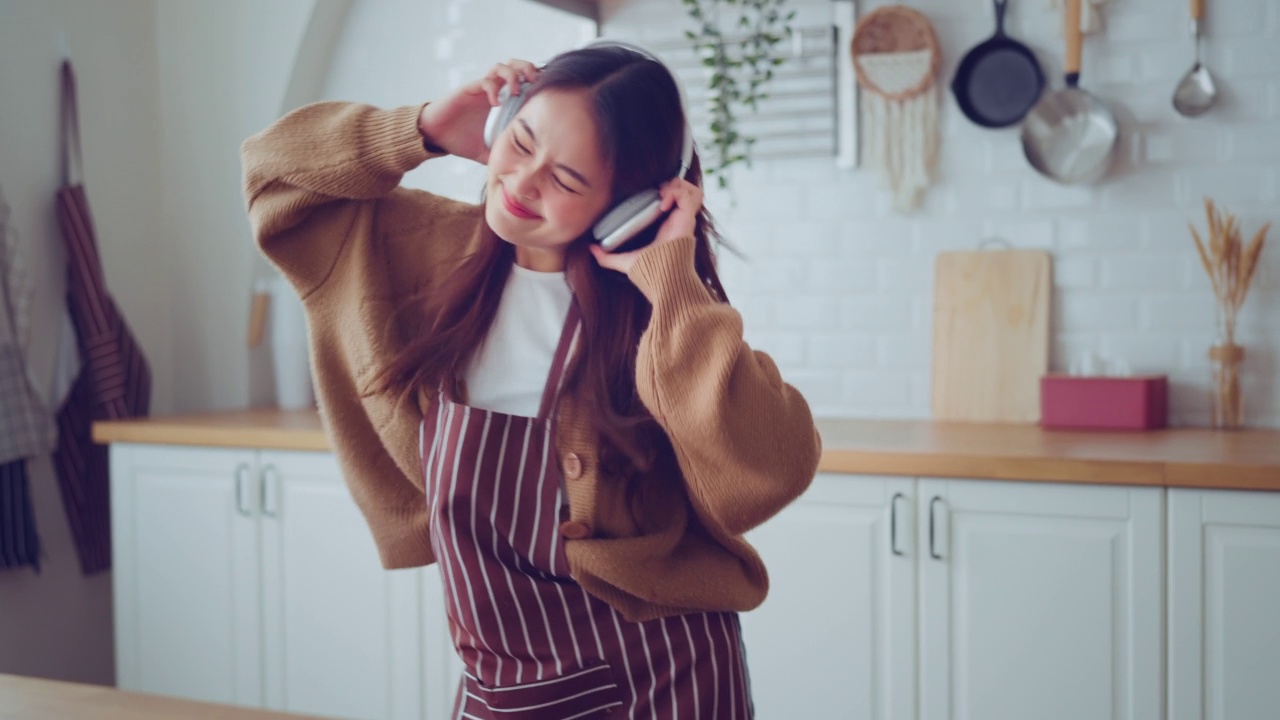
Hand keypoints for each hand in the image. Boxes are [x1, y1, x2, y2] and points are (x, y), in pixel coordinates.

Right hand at [417, 60, 538, 164]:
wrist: (436, 137)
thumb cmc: (461, 141)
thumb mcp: (488, 153)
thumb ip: (503, 158)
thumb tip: (521, 173)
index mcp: (504, 103)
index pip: (525, 83)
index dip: (538, 83)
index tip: (547, 94)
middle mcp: (495, 92)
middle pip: (516, 67)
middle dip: (528, 69)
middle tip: (535, 82)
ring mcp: (482, 90)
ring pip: (501, 68)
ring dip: (512, 75)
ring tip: (516, 90)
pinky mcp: (469, 90)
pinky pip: (484, 81)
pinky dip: (493, 88)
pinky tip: (496, 103)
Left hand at [591, 179, 702, 274]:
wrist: (662, 279)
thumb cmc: (649, 272)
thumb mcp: (623, 261)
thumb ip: (607, 257)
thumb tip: (590, 249)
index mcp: (666, 225)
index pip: (673, 200)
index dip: (664, 191)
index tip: (649, 194)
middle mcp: (677, 219)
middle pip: (685, 191)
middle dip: (672, 184)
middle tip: (657, 191)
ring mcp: (684, 218)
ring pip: (691, 190)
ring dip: (676, 186)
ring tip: (662, 195)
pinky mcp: (687, 218)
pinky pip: (687, 196)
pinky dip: (675, 194)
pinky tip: (663, 204)